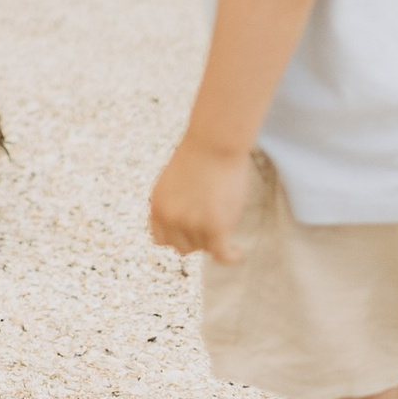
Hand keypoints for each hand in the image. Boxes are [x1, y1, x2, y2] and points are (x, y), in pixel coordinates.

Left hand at [149, 138, 252, 261]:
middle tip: (213, 222)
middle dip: (197, 238)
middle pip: (184, 247)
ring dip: (216, 238)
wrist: (215, 141)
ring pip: (205, 247)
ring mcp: (191, 225)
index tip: (191, 233)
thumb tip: (187, 229)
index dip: (177, 237)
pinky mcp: (214, 228)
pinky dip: (231, 257)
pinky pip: (222, 255)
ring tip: (228, 221)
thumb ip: (176, 205)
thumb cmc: (201, 154)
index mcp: (158, 205)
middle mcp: (170, 218)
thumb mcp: (176, 181)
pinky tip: (239, 252)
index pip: (160, 240)